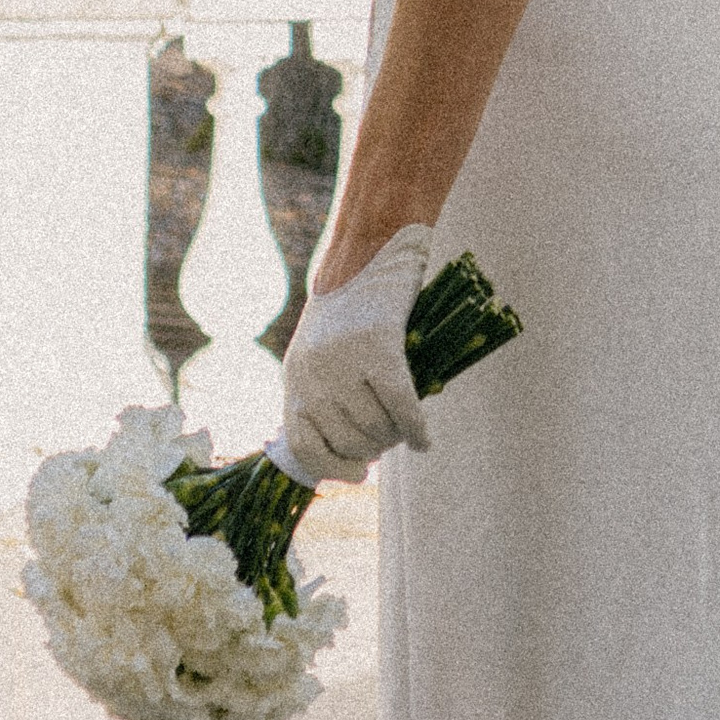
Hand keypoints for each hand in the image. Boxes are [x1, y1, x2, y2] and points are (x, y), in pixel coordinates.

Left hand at [278, 221, 435, 483]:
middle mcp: (312, 373)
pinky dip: (416, 429)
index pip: (302, 447)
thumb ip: (324, 392)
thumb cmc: (352, 303)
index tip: (358, 473)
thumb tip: (350, 454)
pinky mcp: (379, 347)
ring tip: (408, 428)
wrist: (368, 246)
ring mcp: (344, 361)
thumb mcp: (322, 349)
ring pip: (377, 427)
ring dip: (397, 438)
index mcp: (294, 375)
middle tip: (394, 434)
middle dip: (376, 447)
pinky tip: (425, 440)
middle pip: (349, 441)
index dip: (332, 468)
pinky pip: (401, 407)